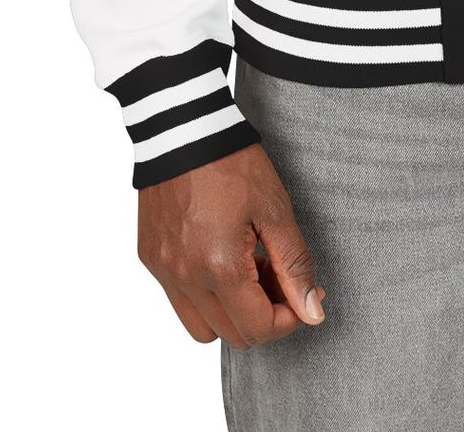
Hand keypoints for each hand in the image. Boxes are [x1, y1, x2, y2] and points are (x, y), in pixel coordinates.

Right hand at [137, 143, 325, 348]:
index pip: (259, 329)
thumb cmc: (232, 163)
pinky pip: (179, 300)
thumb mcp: (275, 210)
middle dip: (264, 313)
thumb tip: (313, 312)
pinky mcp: (151, 258)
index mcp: (219, 267)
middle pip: (232, 335)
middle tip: (277, 272)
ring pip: (202, 328)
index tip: (305, 291)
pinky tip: (220, 255)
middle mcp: (185, 278)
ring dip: (231, 312)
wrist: (183, 128)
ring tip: (247, 268)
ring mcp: (164, 271)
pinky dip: (204, 293)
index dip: (291, 318)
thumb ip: (295, 265)